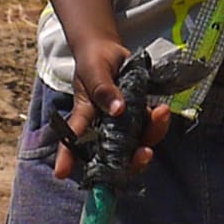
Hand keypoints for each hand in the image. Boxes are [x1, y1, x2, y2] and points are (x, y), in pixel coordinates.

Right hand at [55, 41, 172, 180]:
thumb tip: (118, 110)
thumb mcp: (94, 71)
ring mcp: (123, 125)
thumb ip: (103, 89)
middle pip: (113, 157)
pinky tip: (161, 109)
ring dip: (152, 136)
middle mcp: (103, 128)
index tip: (61, 173)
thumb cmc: (93, 62)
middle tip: (144, 154)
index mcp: (84, 117)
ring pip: (137, 145)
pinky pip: (151, 128)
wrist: (109, 51)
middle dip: (131, 162)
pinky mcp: (140, 117)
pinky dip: (159, 123)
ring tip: (160, 112)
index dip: (66, 158)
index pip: (72, 140)